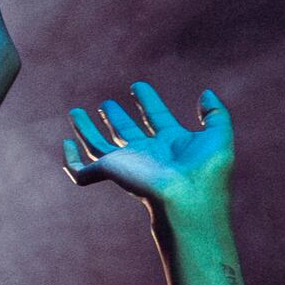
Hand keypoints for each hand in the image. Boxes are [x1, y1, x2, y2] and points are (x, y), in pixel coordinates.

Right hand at [55, 80, 235, 223]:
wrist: (188, 197)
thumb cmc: (206, 172)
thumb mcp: (219, 136)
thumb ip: (216, 113)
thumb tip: (206, 94)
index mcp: (170, 143)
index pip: (155, 117)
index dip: (147, 101)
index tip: (138, 86)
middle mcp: (146, 153)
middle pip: (125, 132)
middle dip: (116, 117)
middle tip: (106, 104)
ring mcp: (126, 163)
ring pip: (99, 145)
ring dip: (87, 128)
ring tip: (75, 111)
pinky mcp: (110, 172)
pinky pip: (82, 171)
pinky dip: (71, 159)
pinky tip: (66, 144)